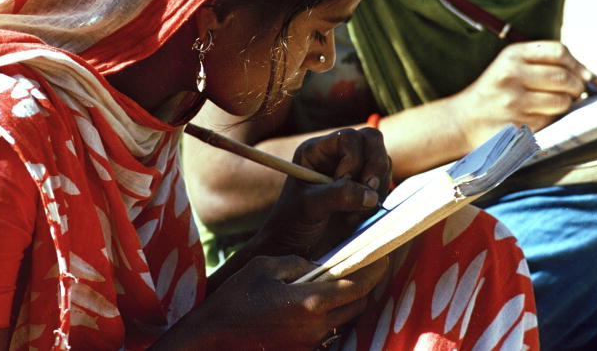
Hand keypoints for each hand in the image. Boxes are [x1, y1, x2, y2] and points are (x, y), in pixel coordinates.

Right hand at [165, 254, 387, 349]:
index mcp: (310, 302)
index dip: (374, 269)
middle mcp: (317, 327)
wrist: (213, 338)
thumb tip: (317, 266)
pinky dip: (330, 317)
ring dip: (347, 302)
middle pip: (357, 305)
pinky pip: (328, 333)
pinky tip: (317, 305)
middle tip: (361, 266)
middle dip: (364, 285)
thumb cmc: (235, 299)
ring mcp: (310, 343)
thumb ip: (297, 263)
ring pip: (345, 320)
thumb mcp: (265, 266)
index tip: (382, 255)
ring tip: (340, 284)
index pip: (358, 285)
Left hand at [254, 128, 389, 259]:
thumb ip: (338, 195)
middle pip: (372, 140)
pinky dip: (379, 199)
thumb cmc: (293, 223)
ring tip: (354, 214)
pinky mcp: (365, 189)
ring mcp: (354, 170)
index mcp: (318, 151)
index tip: (344, 182)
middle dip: (375, 166)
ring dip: (376, 188)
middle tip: (369, 191)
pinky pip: (384, 183)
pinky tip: (358, 217)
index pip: (349, 137)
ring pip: (383, 162)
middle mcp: (337, 155)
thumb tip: (370, 194)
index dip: (353, 158)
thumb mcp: (310, 206)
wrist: (296, 249)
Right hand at [454, 41, 596, 147]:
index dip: (578, 65)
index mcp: (511, 55)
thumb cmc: (495, 93)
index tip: (585, 76)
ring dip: (563, 107)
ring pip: (561, 102)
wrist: (463, 120)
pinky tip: (535, 119)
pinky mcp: (515, 124)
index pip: (559, 52)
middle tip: (572, 95)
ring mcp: (512, 101)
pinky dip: (549, 122)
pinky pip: (549, 122)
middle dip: (576, 89)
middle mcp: (510, 75)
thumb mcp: (511, 66)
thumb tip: (593, 78)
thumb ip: (546, 65)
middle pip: (564, 78)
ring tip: (551, 107)